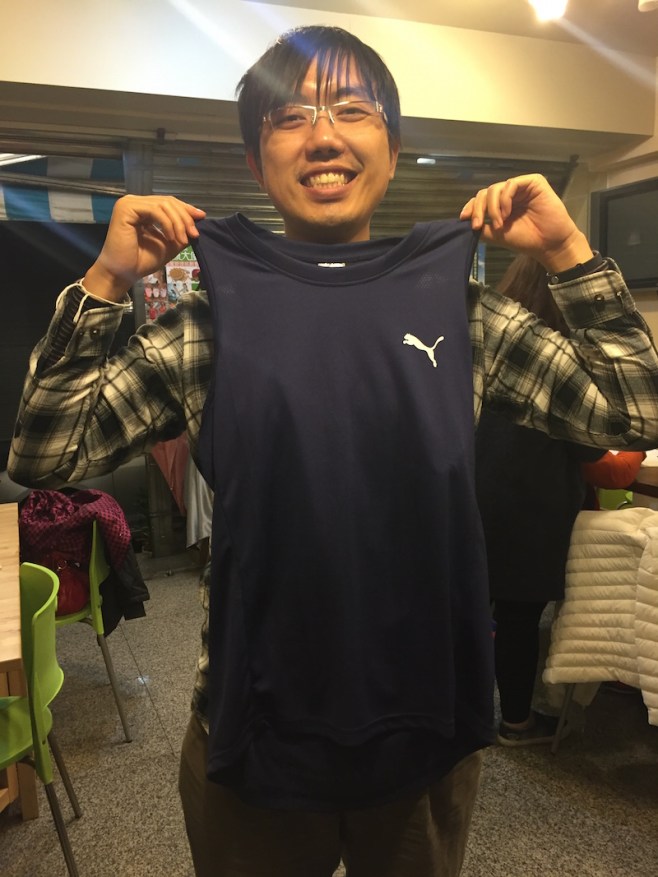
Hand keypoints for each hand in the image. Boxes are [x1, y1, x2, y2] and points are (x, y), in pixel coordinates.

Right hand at [83, 195, 205, 300]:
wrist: (121, 274)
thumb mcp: (169, 245)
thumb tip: (198, 220)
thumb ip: (181, 232)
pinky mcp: (126, 209)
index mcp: (143, 209)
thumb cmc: (141, 261)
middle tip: (194, 234)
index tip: (201, 217)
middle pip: (168, 202)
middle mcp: (135, 203)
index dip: (186, 209)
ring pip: (163, 205)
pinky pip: (155, 211)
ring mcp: (129, 204)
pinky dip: (167, 224)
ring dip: (178, 222)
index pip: (168, 203)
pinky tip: (171, 237)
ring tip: (184, 239)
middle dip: (185, 217)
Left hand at [460, 174, 592, 272]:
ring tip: (499, 224)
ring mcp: (521, 186)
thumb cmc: (526, 240)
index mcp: (502, 204)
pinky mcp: (533, 182)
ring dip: (492, 208)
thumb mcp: (497, 234)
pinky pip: (511, 184)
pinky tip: (506, 213)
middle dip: (479, 209)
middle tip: (479, 225)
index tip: (464, 218)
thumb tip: (464, 220)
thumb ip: (482, 226)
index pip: (481, 199)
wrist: (548, 244)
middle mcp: (510, 193)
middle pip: (486, 192)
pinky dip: (504, 199)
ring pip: (495, 188)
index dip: (471, 207)